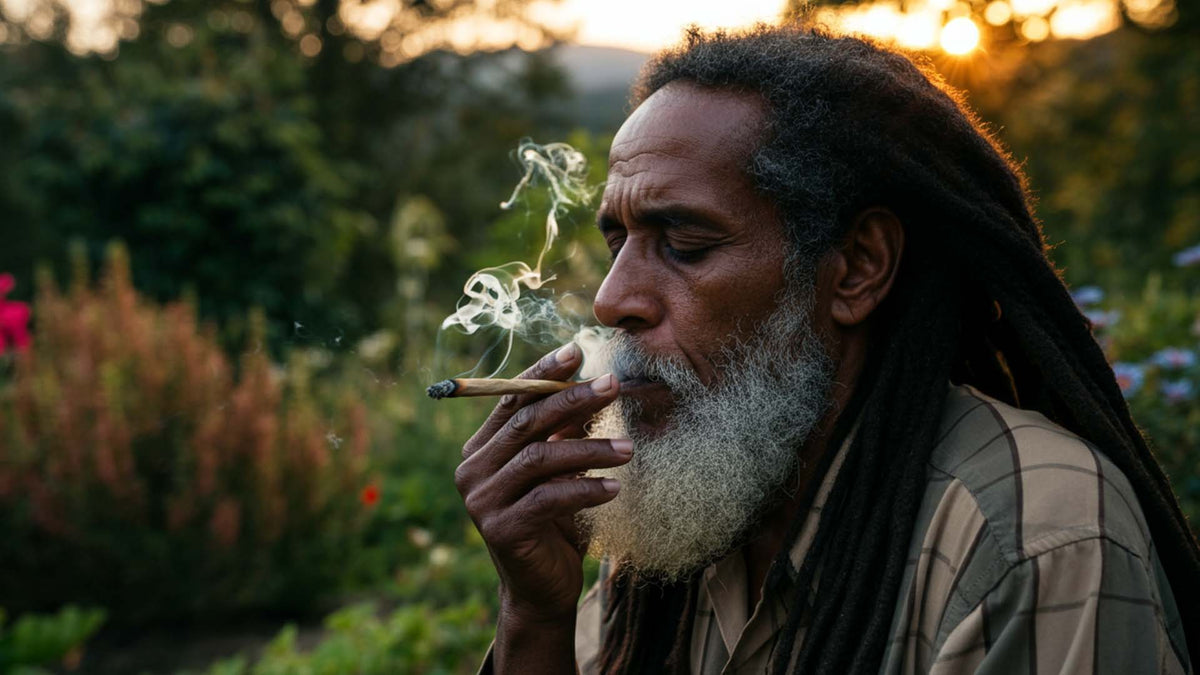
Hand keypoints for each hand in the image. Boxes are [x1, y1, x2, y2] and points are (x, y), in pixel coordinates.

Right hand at [454, 343, 629, 625]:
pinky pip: (548, 498)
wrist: (542, 589)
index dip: (543, 373)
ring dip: (589, 449)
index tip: (576, 351)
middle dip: (572, 399)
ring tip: (629, 448)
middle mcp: (472, 470)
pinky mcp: (501, 529)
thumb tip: (597, 383)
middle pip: (526, 422)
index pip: (511, 399)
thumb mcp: (561, 469)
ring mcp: (482, 501)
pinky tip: (614, 488)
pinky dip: (584, 489)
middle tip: (613, 384)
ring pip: (539, 458)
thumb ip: (567, 432)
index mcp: (481, 448)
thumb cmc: (554, 523)